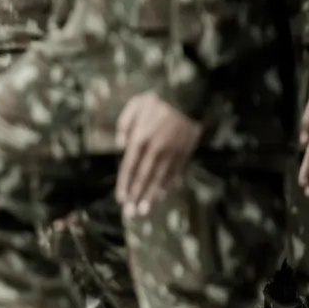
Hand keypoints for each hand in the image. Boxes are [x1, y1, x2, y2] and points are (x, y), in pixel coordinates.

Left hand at [115, 93, 202, 214]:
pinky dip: (167, 185)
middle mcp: (155, 149)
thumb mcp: (135, 106)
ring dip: (150, 196)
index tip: (121, 199)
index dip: (124, 185)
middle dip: (135, 197)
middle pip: (143, 178)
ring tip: (144, 210)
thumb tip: (120, 146)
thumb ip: (124, 126)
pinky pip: (174, 172)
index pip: (129, 168)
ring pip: (159, 179)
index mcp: (140, 138)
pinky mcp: (184, 151)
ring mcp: (171, 152)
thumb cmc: (158, 99)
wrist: (188, 94)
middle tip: (130, 213)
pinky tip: (161, 195)